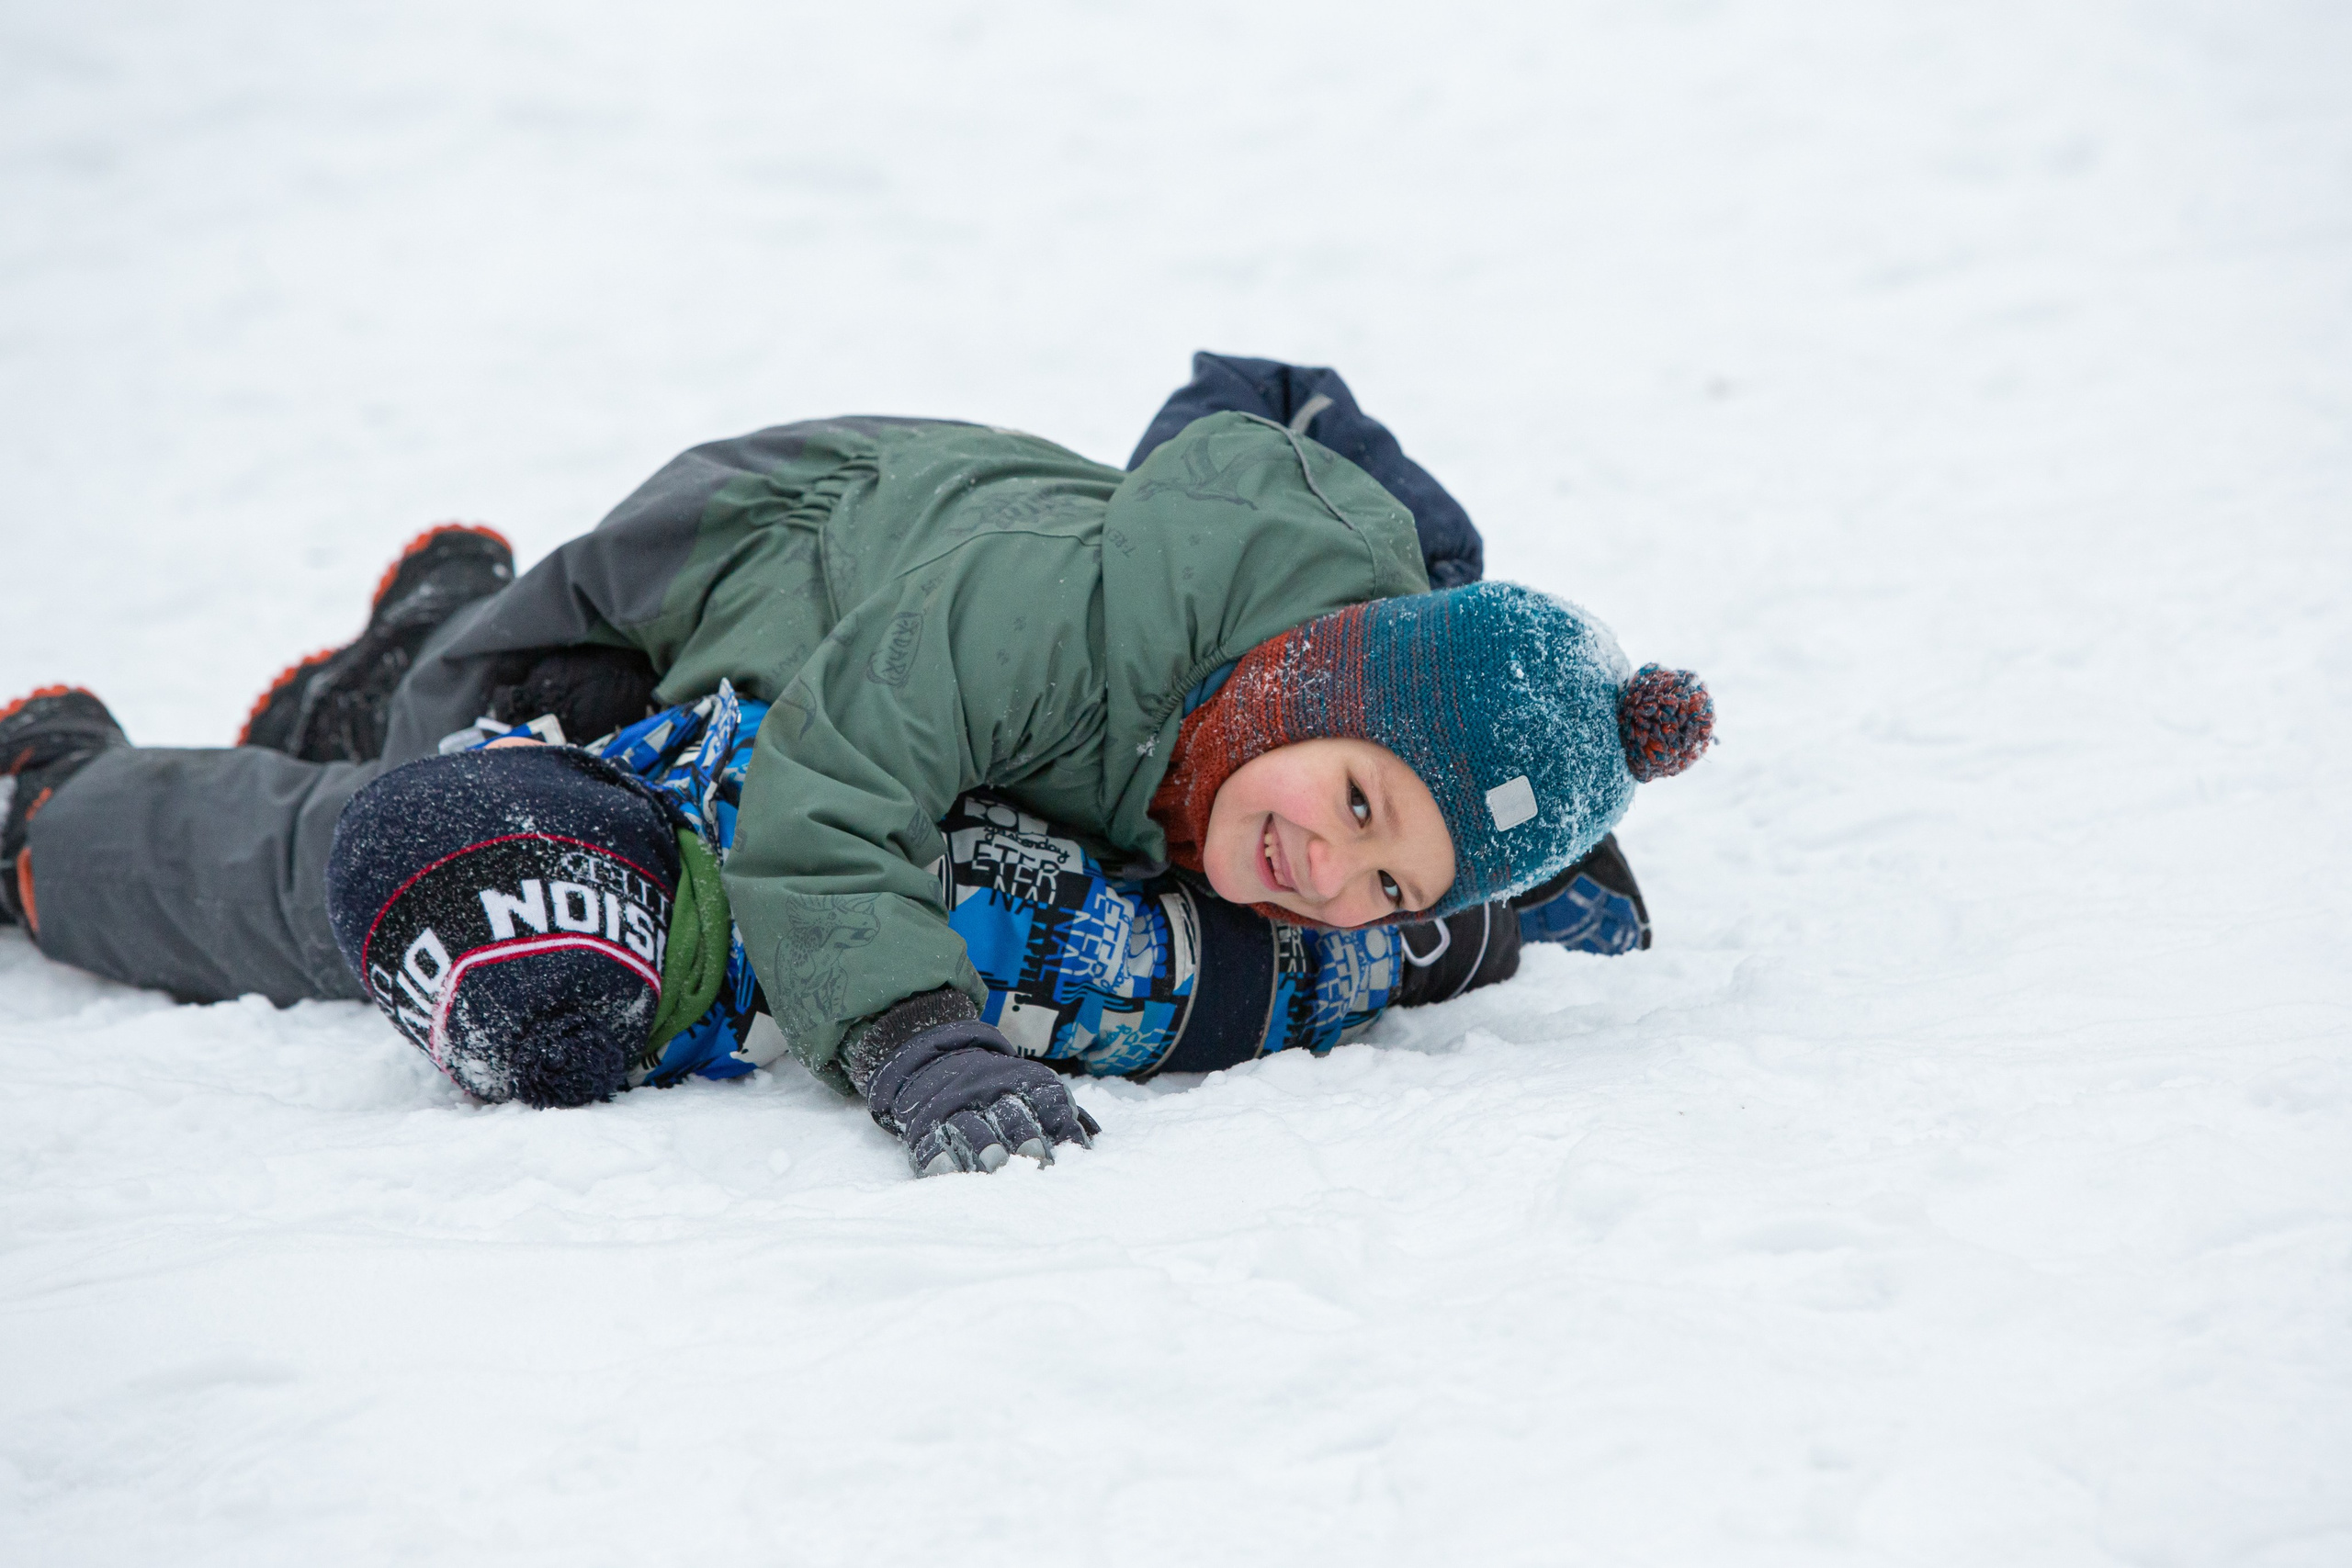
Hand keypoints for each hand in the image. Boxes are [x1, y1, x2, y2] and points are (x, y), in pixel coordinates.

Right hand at [864, 1021, 1100, 1176]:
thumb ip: (1061, 1115)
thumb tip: (1093, 1144)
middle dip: (1025, 1137)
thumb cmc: (1002, 1090)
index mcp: (1025, 1082)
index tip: (1072, 1151)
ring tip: (995, 1167)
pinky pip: (931, 1141)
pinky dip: (939, 1158)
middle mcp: (991, 1092)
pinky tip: (947, 1173)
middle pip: (1011, 1115)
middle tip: (1036, 1160)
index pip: (1048, 1101)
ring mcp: (957, 1108)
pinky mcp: (926, 1126)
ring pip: (972, 1127)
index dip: (1061, 1125)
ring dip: (984, 1147)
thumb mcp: (1032, 1087)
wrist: (937, 1061)